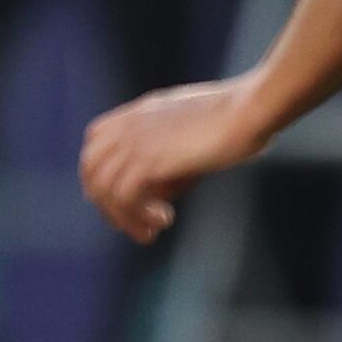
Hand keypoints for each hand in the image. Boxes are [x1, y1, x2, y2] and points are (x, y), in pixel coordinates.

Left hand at [78, 75, 270, 242]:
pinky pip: (123, 197)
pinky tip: (166, 220)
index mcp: (140, 112)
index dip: (102, 171)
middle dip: (107, 202)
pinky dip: (138, 216)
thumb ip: (170, 157)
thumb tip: (158, 195)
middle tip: (133, 224)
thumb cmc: (238, 120)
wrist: (250, 109)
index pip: (96, 139)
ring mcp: (136, 140)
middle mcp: (131, 124)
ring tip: (151, 231)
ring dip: (124, 216)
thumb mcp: (193, 134)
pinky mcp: (148, 159)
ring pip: (103, 188)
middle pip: (90, 168)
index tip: (122, 196)